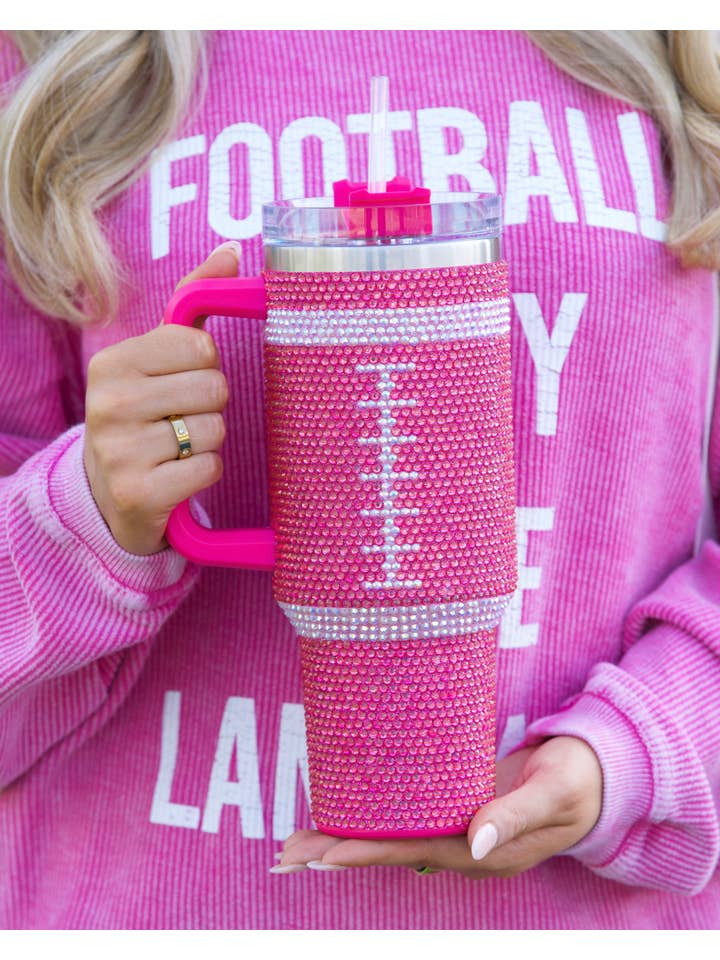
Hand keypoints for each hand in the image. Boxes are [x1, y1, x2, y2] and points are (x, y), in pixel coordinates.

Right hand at [84, 242, 240, 554]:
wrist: (108, 492)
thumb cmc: (145, 413)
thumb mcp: (158, 357)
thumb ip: (192, 302)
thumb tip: (232, 252)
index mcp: (113, 361)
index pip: (199, 346)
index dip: (205, 366)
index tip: (183, 380)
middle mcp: (108, 403)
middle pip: (213, 388)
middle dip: (211, 405)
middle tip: (183, 417)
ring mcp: (119, 451)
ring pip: (214, 430)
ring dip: (210, 441)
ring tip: (179, 446)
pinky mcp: (138, 493)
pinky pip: (209, 468)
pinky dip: (205, 472)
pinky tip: (178, 473)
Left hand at [275, 736, 602, 877]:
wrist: (599, 776)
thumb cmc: (579, 779)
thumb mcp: (553, 793)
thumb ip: (514, 816)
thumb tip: (474, 842)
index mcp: (485, 852)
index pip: (414, 851)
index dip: (366, 852)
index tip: (322, 854)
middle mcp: (467, 849)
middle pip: (393, 852)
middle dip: (339, 852)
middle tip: (286, 852)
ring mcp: (463, 833)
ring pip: (397, 840)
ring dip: (350, 840)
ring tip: (300, 842)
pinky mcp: (462, 811)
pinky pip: (411, 822)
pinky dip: (378, 822)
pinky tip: (352, 816)